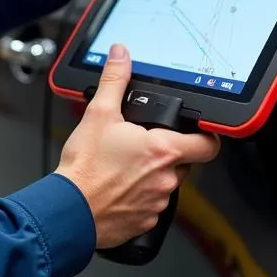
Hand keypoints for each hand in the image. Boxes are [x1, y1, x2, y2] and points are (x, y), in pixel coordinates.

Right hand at [55, 44, 220, 248]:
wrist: (68, 210)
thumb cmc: (85, 168)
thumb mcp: (99, 113)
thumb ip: (114, 80)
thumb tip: (121, 56)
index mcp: (163, 150)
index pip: (208, 145)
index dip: (206, 136)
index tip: (198, 131)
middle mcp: (166, 179)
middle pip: (183, 162)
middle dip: (167, 152)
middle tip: (142, 144)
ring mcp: (157, 203)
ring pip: (165, 184)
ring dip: (152, 174)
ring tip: (125, 166)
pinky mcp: (145, 221)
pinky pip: (151, 205)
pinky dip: (139, 196)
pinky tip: (119, 186)